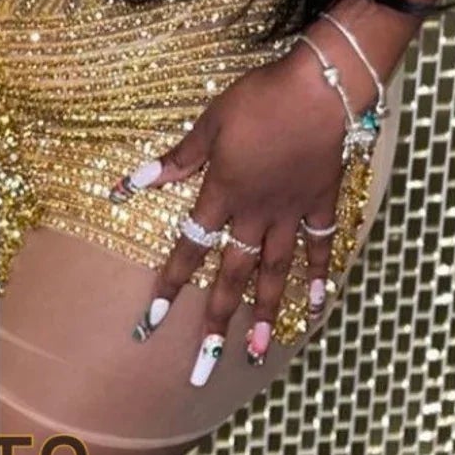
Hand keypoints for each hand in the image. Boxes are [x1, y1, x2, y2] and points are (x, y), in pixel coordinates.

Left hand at [114, 52, 351, 382]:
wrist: (320, 89)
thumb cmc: (259, 99)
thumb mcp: (211, 123)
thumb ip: (179, 158)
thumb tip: (133, 184)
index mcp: (224, 193)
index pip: (190, 247)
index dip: (170, 285)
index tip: (153, 323)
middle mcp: (256, 213)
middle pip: (233, 274)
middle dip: (217, 320)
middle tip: (207, 365)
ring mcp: (292, 212)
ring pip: (276, 272)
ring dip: (267, 314)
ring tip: (260, 354)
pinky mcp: (321, 202)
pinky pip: (320, 246)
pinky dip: (319, 274)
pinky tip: (319, 303)